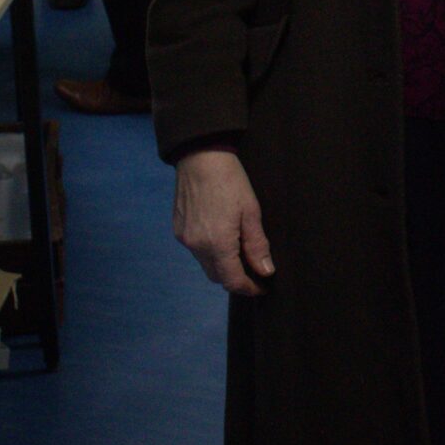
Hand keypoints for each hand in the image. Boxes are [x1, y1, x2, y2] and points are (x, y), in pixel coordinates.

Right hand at [173, 147, 274, 296]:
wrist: (200, 156)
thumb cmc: (230, 181)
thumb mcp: (251, 212)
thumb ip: (257, 245)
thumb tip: (266, 271)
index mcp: (216, 244)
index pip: (232, 281)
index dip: (248, 288)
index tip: (262, 287)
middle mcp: (196, 246)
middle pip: (217, 276)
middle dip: (236, 278)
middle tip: (254, 270)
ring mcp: (184, 238)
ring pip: (205, 264)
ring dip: (222, 265)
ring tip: (239, 252)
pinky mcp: (178, 229)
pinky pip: (196, 251)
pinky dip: (210, 252)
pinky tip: (222, 237)